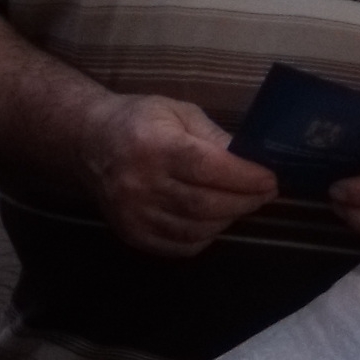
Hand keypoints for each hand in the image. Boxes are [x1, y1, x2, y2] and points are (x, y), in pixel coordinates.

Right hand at [90, 95, 277, 257]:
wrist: (90, 142)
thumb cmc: (139, 120)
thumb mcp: (178, 112)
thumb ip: (214, 137)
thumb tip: (250, 160)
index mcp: (153, 146)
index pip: (208, 168)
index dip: (244, 177)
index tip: (270, 179)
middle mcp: (140, 183)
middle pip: (205, 205)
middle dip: (244, 201)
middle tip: (264, 193)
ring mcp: (133, 213)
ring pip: (196, 229)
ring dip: (228, 219)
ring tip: (240, 204)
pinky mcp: (131, 234)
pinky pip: (180, 246)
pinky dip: (205, 236)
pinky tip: (214, 220)